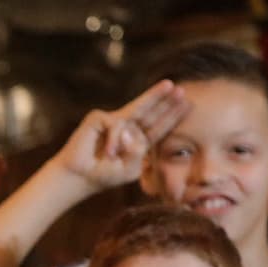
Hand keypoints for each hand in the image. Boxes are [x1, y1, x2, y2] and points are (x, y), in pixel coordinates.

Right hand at [54, 80, 188, 189]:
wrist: (79, 177)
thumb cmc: (104, 175)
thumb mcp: (131, 168)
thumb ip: (138, 151)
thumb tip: (130, 129)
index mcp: (138, 142)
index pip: (158, 127)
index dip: (172, 115)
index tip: (188, 104)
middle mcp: (128, 128)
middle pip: (150, 111)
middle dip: (165, 99)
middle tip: (180, 88)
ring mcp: (113, 121)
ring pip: (136, 109)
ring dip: (152, 100)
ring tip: (159, 96)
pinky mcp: (98, 118)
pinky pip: (116, 125)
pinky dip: (115, 140)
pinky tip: (108, 153)